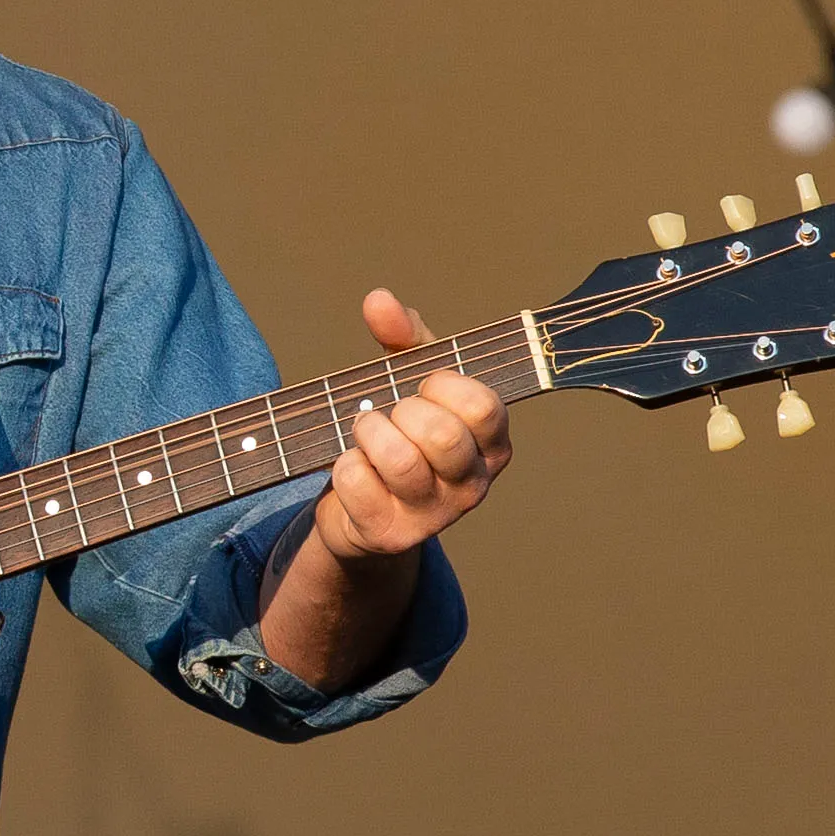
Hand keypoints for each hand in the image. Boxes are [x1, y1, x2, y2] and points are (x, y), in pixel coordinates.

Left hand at [311, 288, 511, 561]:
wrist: (360, 510)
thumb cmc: (396, 435)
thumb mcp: (407, 380)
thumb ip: (401, 336)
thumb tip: (379, 299)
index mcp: (491, 445)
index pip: (483, 406)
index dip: (442, 386)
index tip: (424, 388)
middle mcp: (472, 486)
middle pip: (442, 435)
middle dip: (402, 412)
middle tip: (390, 414)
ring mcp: (433, 517)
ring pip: (401, 461)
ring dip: (368, 434)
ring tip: (363, 433)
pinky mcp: (390, 536)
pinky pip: (359, 483)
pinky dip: (343, 465)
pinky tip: (350, 467)